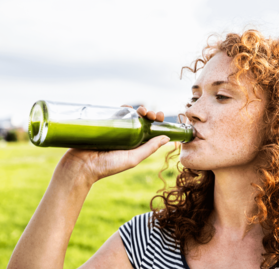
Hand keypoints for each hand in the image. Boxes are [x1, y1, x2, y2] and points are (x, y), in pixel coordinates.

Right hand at [53, 105, 168, 186]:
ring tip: (139, 110)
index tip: (158, 117)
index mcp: (135, 146)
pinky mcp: (102, 126)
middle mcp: (126, 138)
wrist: (80, 166)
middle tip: (148, 113)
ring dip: (137, 110)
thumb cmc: (107, 166)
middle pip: (141, 121)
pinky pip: (114, 114)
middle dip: (147, 114)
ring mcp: (114, 131)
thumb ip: (149, 148)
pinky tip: (126, 106)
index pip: (149, 131)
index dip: (156, 122)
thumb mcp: (132, 158)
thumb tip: (167, 137)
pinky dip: (122, 108)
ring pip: (129, 116)